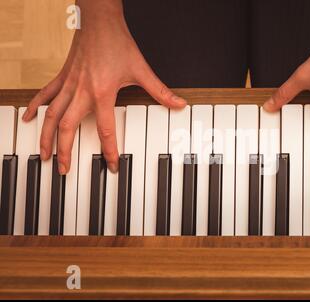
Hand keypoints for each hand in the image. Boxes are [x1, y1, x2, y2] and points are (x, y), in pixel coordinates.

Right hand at [23, 0, 185, 174]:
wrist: (100, 21)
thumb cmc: (118, 43)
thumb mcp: (141, 69)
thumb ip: (160, 91)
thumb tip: (178, 104)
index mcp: (102, 93)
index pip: (105, 130)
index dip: (109, 150)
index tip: (110, 165)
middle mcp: (81, 92)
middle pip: (68, 128)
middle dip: (65, 151)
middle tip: (64, 169)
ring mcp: (69, 85)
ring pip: (51, 116)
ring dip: (46, 137)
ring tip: (43, 154)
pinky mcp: (62, 77)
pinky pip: (45, 95)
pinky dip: (36, 107)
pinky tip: (30, 119)